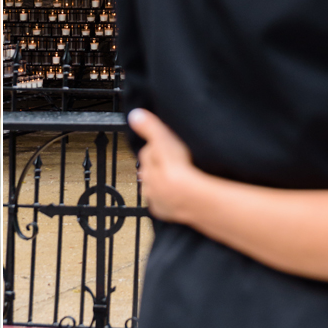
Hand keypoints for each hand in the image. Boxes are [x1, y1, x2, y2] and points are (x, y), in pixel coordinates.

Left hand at [128, 108, 205, 224]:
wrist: (192, 196)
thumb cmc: (181, 166)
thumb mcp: (165, 139)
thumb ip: (150, 127)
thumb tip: (135, 116)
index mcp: (147, 164)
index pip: (148, 152)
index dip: (159, 146)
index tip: (168, 144)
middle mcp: (147, 183)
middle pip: (150, 170)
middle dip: (159, 165)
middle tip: (175, 161)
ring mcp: (155, 199)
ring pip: (155, 187)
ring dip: (163, 182)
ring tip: (180, 178)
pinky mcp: (163, 212)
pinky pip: (163, 203)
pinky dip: (168, 198)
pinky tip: (180, 193)